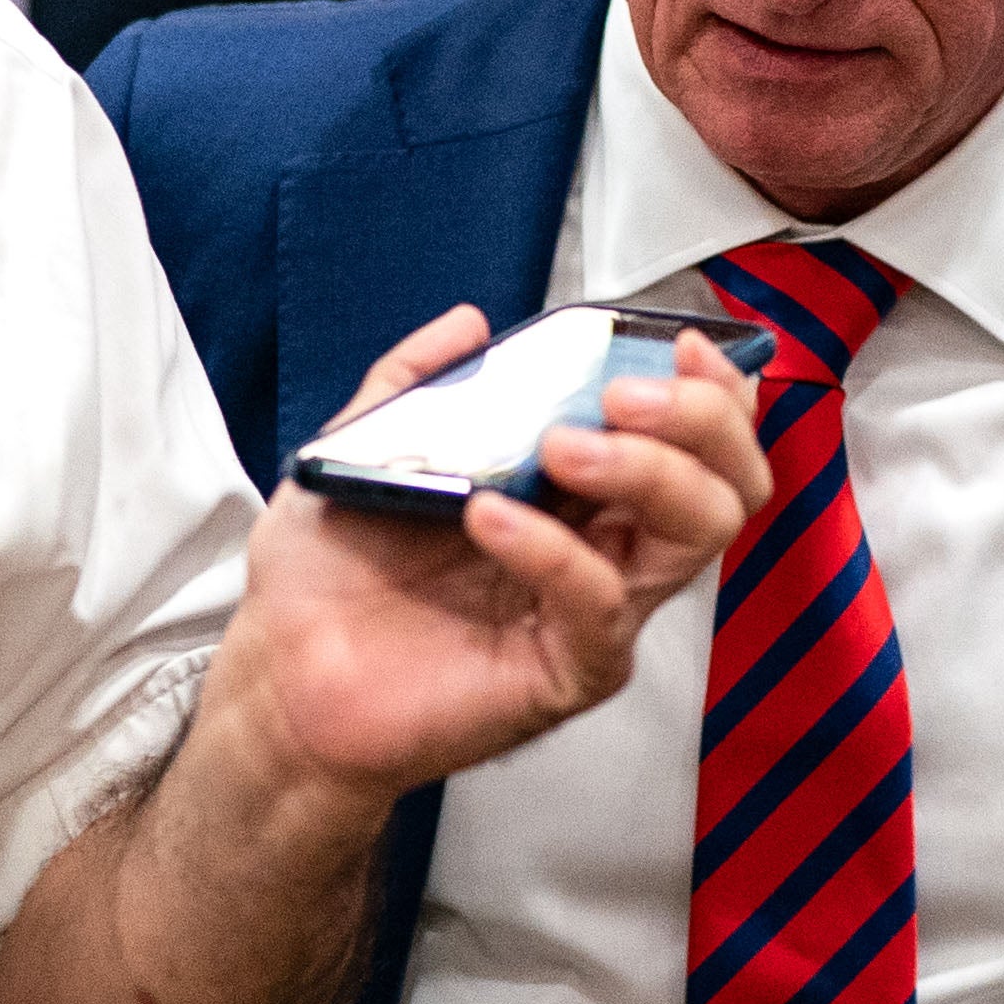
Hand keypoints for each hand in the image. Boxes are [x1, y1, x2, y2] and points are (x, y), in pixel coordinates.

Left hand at [207, 304, 770, 814]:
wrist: (279, 679)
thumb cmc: (328, 585)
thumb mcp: (358, 451)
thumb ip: (414, 382)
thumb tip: (469, 324)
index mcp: (573, 489)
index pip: (691, 435)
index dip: (707, 386)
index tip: (674, 342)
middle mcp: (602, 545)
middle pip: (725, 481)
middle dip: (698, 420)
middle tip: (624, 394)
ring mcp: (593, 607)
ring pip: (697, 534)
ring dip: (649, 470)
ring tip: (564, 444)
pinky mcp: (569, 669)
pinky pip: (600, 604)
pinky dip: (554, 550)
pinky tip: (491, 518)